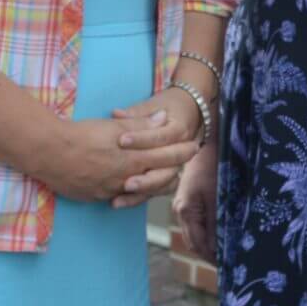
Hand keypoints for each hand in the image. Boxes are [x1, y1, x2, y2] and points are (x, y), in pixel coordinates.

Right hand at [36, 116, 201, 204]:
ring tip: (164, 177)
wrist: (48, 153)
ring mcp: (111, 190)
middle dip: (175, 169)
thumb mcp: (113, 125)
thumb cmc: (81, 135)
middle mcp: (126, 178)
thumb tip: (163, 118)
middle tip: (184, 162)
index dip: (182, 151)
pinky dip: (130, 192)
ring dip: (155, 183)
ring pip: (142, 191)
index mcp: (133, 159)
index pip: (167, 156)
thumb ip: (140, 124)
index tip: (193, 146)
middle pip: (160, 178)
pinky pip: (120, 197)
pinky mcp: (96, 197)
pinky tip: (131, 186)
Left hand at [110, 88, 204, 207]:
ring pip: (163, 184)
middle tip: (125, 182)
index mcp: (178, 130)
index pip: (160, 137)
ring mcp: (175, 165)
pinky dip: (138, 198)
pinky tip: (118, 201)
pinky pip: (155, 191)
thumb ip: (136, 113)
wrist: (190, 110)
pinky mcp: (165, 175)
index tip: (121, 140)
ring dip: (143, 191)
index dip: (141, 139)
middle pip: (167, 169)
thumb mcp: (153, 104)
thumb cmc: (169, 105)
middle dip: (146, 178)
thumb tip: (116, 114)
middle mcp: (181, 151)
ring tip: (120, 196)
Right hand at [173, 142, 219, 260]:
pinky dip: (205, 234)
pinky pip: (194, 224)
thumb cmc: (214, 167)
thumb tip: (218, 248)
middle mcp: (179, 211)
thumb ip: (216, 224)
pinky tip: (217, 237)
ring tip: (225, 254)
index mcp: (186, 211)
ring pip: (193, 235)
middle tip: (228, 265)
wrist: (205, 143)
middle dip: (209, 255)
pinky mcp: (186, 202)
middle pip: (193, 243)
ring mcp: (181, 206)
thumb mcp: (218, 197)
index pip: (198, 245)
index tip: (227, 267)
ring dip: (207, 245)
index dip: (212, 258)